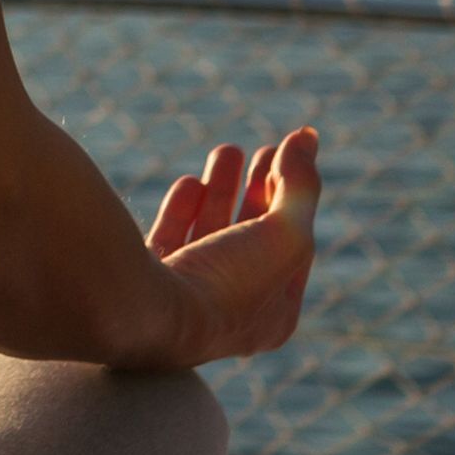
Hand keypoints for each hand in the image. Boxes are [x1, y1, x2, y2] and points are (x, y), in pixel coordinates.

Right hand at [146, 125, 320, 362]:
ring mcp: (185, 302)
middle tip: (264, 151)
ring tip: (227, 149)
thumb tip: (307, 137)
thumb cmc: (226, 284)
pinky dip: (183, 208)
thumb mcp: (286, 233)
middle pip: (251, 241)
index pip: (290, 248)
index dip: (294, 199)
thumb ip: (301, 185)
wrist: (147, 313)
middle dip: (259, 192)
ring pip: (210, 234)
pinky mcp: (146, 283)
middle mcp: (229, 315)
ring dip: (220, 190)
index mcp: (272, 317)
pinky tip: (189, 182)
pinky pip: (171, 241)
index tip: (289, 156)